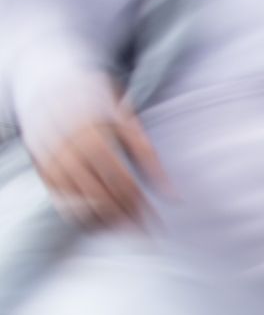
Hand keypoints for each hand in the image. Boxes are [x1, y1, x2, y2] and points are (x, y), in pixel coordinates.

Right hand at [27, 96, 165, 227]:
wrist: (47, 79)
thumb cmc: (98, 101)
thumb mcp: (127, 120)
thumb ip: (149, 157)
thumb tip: (174, 197)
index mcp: (96, 132)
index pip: (123, 182)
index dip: (140, 206)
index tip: (156, 224)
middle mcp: (70, 145)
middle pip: (102, 194)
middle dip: (125, 218)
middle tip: (144, 235)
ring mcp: (50, 155)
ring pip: (78, 198)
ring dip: (103, 220)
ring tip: (124, 233)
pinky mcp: (39, 162)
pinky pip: (58, 197)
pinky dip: (78, 214)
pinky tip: (97, 225)